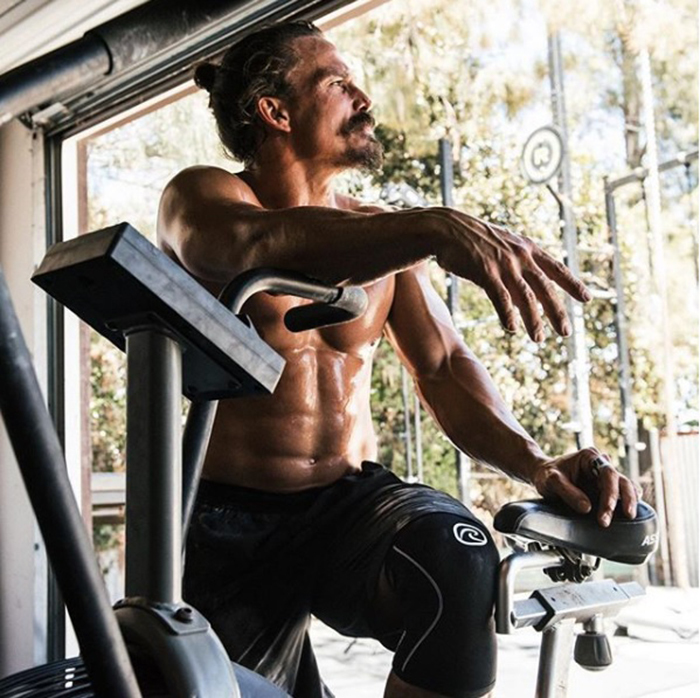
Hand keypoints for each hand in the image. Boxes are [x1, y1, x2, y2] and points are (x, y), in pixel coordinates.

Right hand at [432, 209, 590, 341]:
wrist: (448, 228)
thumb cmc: (474, 240)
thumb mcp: (503, 246)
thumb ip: (517, 263)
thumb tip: (525, 288)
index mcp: (527, 249)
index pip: (556, 269)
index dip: (572, 284)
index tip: (587, 299)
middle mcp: (520, 256)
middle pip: (545, 288)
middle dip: (557, 312)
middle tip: (565, 332)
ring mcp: (503, 264)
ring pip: (525, 296)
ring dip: (534, 320)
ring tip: (538, 339)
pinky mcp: (485, 272)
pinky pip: (500, 297)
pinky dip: (507, 313)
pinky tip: (511, 328)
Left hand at [531, 448, 639, 526]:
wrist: (542, 476)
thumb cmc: (546, 475)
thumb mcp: (551, 481)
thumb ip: (567, 492)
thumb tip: (587, 508)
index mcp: (589, 457)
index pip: (608, 473)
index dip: (611, 492)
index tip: (607, 510)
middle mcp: (600, 465)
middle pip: (622, 480)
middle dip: (626, 498)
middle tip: (627, 516)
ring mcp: (604, 477)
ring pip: (626, 487)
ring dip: (629, 502)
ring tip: (630, 518)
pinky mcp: (605, 489)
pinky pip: (621, 495)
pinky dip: (626, 504)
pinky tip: (629, 516)